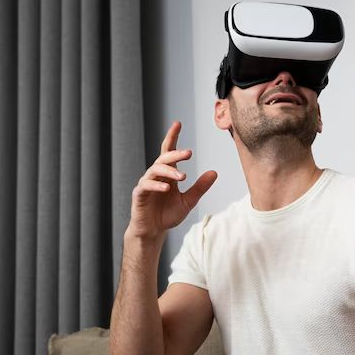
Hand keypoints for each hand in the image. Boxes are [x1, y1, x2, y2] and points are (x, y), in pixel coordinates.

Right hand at [127, 122, 217, 240]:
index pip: (168, 151)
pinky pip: (146, 185)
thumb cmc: (168, 215)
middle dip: (175, 154)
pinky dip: (156, 185)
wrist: (153, 231)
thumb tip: (214, 172)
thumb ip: (200, 187)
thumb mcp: (189, 201)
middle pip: (163, 158)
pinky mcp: (139, 194)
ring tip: (182, 177)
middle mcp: (156, 176)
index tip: (178, 123)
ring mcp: (146, 184)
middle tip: (189, 153)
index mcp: (167, 174)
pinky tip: (166, 188)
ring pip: (155, 170)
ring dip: (169, 171)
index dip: (172, 137)